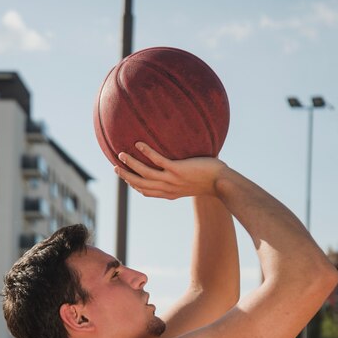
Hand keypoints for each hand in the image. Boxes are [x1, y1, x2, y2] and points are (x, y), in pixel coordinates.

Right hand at [114, 142, 228, 199]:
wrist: (222, 183)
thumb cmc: (211, 180)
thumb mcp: (192, 183)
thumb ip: (182, 177)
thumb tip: (181, 165)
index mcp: (170, 192)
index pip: (147, 191)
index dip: (134, 185)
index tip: (126, 178)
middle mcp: (168, 188)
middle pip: (141, 184)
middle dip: (126, 176)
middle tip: (115, 167)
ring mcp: (172, 179)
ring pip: (145, 173)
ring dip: (131, 164)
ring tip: (121, 154)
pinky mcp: (178, 169)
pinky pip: (158, 160)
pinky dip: (147, 153)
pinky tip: (139, 144)